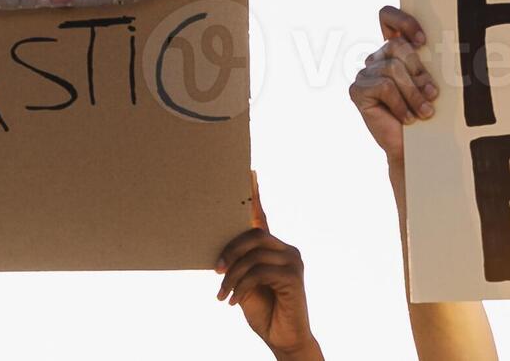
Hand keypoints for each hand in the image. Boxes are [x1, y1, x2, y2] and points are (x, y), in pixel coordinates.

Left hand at [216, 189, 320, 360]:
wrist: (283, 338)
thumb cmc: (263, 310)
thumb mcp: (243, 284)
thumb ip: (237, 265)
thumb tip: (218, 254)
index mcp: (273, 249)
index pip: (262, 216)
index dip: (254, 195)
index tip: (248, 172)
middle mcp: (286, 250)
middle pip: (253, 234)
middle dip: (229, 251)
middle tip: (215, 271)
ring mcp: (292, 262)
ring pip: (253, 255)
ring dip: (232, 276)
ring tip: (223, 295)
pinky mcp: (293, 276)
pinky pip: (259, 272)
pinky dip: (242, 286)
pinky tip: (234, 301)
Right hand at [350, 7, 439, 161]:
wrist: (412, 148)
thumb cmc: (425, 113)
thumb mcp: (429, 82)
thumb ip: (427, 63)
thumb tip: (439, 47)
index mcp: (393, 50)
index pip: (387, 16)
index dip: (403, 22)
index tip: (423, 41)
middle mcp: (376, 58)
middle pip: (397, 46)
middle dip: (418, 71)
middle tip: (432, 93)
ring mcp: (364, 74)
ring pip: (393, 69)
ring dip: (414, 94)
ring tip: (425, 112)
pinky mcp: (357, 90)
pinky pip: (385, 87)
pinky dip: (401, 105)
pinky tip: (408, 119)